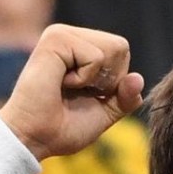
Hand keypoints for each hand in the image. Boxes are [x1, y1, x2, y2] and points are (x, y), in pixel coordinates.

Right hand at [0, 23, 142, 159]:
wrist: (34, 139)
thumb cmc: (63, 127)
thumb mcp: (106, 112)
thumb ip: (126, 97)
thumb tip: (138, 78)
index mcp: (80, 48)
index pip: (121, 51)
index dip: (115, 80)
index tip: (87, 93)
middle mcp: (70, 36)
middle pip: (121, 47)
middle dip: (109, 78)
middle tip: (77, 90)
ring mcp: (61, 35)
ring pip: (113, 48)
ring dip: (97, 78)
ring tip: (67, 86)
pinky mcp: (55, 39)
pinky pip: (96, 56)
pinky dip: (85, 78)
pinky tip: (60, 83)